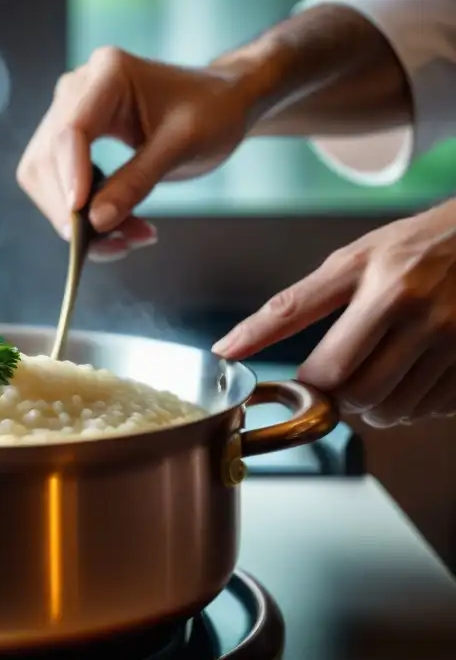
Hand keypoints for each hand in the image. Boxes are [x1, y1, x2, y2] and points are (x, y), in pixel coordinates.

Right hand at [16, 46, 259, 259]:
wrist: (221, 102)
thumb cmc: (212, 111)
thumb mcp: (182, 146)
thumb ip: (137, 181)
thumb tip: (96, 221)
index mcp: (108, 73)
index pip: (72, 130)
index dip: (70, 176)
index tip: (79, 218)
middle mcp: (78, 88)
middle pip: (47, 158)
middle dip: (72, 209)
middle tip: (116, 243)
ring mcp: (69, 113)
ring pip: (43, 177)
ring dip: (74, 218)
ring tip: (125, 239)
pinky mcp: (69, 140)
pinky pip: (57, 183)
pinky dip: (81, 214)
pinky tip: (117, 228)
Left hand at [213, 200, 455, 427]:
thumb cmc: (414, 247)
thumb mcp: (350, 263)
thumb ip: (289, 309)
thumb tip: (227, 348)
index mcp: (387, 292)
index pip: (331, 369)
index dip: (306, 385)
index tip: (297, 383)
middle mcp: (428, 321)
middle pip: (360, 397)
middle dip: (338, 396)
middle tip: (337, 374)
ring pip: (395, 412)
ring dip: (374, 406)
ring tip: (374, 371)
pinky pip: (430, 411)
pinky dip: (411, 403)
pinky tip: (410, 373)